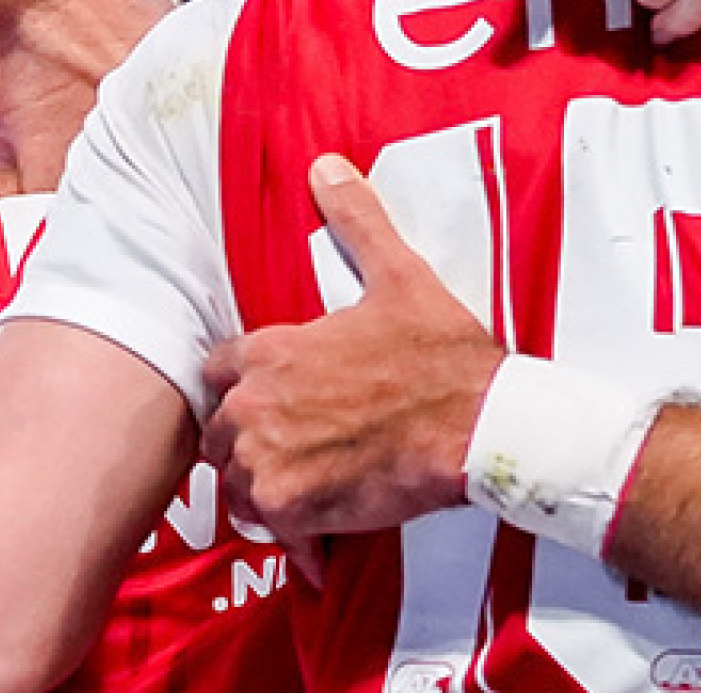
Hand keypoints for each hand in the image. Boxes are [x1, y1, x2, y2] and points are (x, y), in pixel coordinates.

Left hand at [203, 156, 503, 546]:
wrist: (481, 427)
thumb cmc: (442, 356)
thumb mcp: (400, 276)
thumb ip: (356, 222)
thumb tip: (327, 166)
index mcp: (272, 351)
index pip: (219, 372)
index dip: (246, 386)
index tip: (277, 399)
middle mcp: (256, 406)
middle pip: (220, 433)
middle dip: (250, 440)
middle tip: (297, 447)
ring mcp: (269, 460)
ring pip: (236, 483)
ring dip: (266, 486)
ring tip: (308, 487)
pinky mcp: (292, 509)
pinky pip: (268, 528)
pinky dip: (291, 533)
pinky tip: (320, 530)